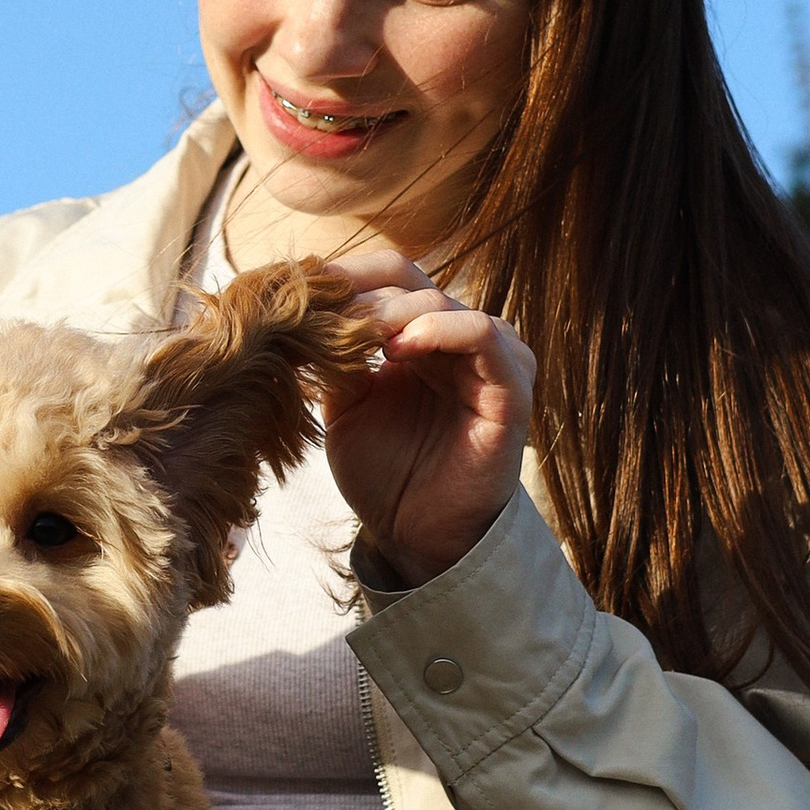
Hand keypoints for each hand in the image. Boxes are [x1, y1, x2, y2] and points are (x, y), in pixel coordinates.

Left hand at [316, 253, 533, 587]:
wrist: (416, 534)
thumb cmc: (385, 472)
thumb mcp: (347, 404)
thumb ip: (337, 354)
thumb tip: (300, 306)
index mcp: (423, 333)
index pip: (390, 275)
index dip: (346, 274)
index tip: (298, 288)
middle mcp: (459, 337)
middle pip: (410, 280)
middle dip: (360, 292)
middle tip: (319, 310)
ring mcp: (491, 358)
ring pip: (441, 301)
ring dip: (392, 311)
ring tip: (353, 332)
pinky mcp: (511, 387)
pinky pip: (483, 335)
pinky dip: (439, 329)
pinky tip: (398, 349)